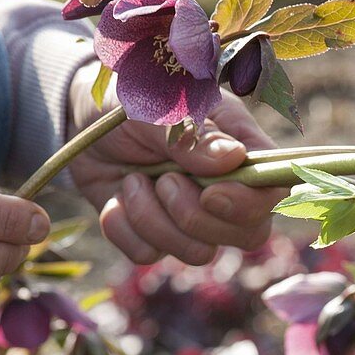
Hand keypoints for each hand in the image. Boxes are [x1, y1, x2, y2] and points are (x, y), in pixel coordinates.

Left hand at [69, 71, 285, 264]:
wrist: (82, 119)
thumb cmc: (133, 100)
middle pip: (247, 234)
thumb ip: (192, 135)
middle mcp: (225, 188)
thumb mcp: (158, 108)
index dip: (248, 205)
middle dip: (195, 216)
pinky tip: (115, 198)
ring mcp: (192, 217)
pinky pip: (149, 254)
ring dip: (154, 220)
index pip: (272, 192)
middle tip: (163, 180)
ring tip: (132, 181)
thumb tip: (234, 159)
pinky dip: (124, 228)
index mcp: (240, 148)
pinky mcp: (156, 236)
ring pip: (197, 253)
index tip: (210, 193)